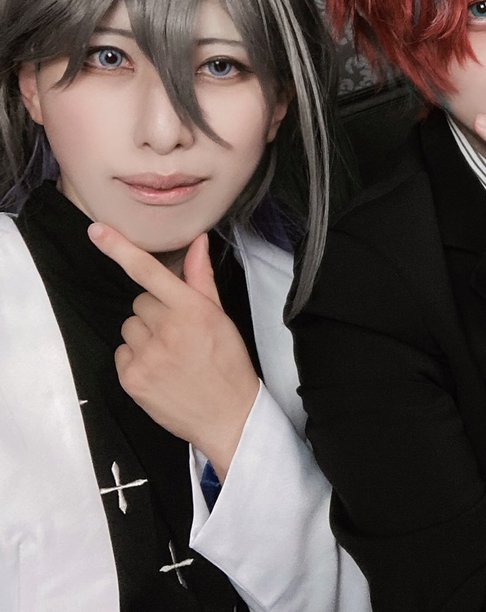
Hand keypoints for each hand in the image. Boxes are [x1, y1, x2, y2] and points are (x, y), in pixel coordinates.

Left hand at [89, 224, 259, 480]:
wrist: (228, 415)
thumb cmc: (228, 363)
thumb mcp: (221, 318)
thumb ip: (201, 278)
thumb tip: (198, 241)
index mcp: (192, 310)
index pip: (149, 272)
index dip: (120, 248)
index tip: (97, 229)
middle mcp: (167, 330)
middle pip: (140, 302)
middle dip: (156, 312)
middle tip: (180, 333)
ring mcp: (147, 356)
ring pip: (129, 327)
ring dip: (145, 336)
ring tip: (171, 354)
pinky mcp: (132, 378)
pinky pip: (121, 353)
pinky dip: (136, 358)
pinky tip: (159, 370)